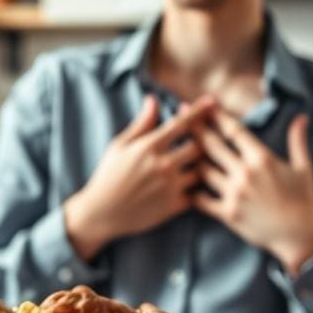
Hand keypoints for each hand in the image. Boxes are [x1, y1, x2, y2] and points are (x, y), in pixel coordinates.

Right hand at [64, 94, 214, 259]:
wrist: (101, 213)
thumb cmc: (108, 176)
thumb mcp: (119, 146)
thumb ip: (141, 124)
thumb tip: (153, 99)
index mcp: (149, 146)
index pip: (182, 123)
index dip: (198, 111)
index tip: (211, 102)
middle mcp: (163, 164)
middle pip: (199, 146)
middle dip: (201, 142)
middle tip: (201, 142)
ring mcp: (170, 186)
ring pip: (202, 171)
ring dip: (200, 166)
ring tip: (196, 165)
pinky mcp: (173, 207)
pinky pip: (197, 194)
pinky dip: (196, 189)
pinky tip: (192, 187)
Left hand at [191, 109, 312, 275]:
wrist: (299, 236)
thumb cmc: (303, 201)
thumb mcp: (304, 168)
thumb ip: (298, 140)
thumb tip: (301, 117)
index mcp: (262, 159)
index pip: (234, 130)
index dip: (217, 116)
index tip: (205, 106)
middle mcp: (245, 173)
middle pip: (212, 146)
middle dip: (196, 128)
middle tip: (181, 116)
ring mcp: (234, 194)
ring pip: (203, 170)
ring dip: (192, 158)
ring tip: (179, 148)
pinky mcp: (228, 214)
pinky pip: (202, 200)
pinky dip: (191, 192)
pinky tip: (183, 184)